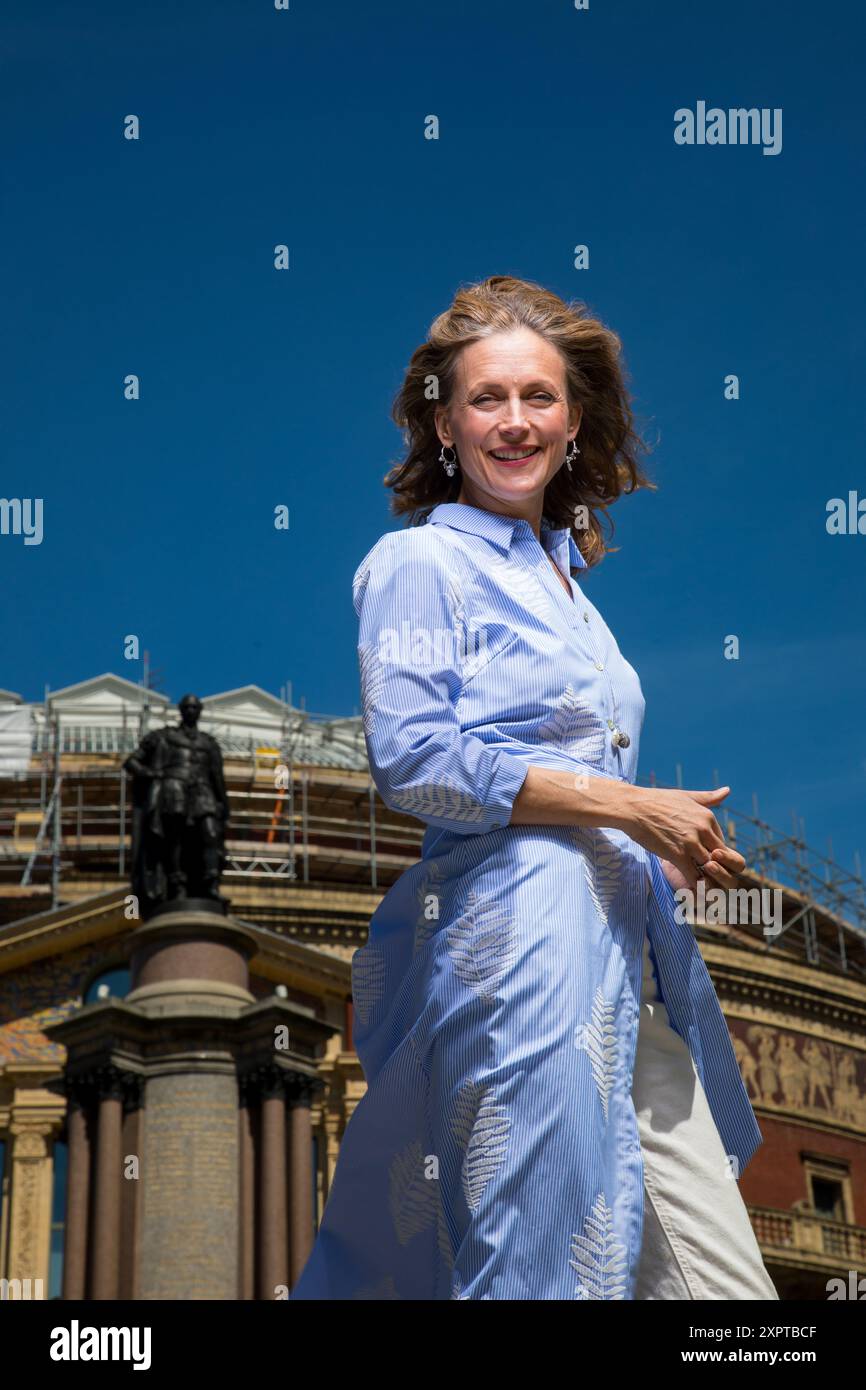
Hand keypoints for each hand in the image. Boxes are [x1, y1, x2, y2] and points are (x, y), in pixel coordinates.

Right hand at [618, 785, 737, 893]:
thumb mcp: (686, 796)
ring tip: (702, 886)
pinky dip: (696, 886)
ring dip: (707, 879)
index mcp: (707, 817)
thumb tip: (728, 791)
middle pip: (720, 858)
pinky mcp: (677, 855)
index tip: (705, 860)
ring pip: (710, 869)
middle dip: (715, 869)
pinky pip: (695, 877)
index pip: (721, 842)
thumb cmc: (656, 800)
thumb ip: (709, 797)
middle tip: (707, 878)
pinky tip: (693, 891)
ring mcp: (690, 843)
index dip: (714, 854)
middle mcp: (703, 830)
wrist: (632, 807)